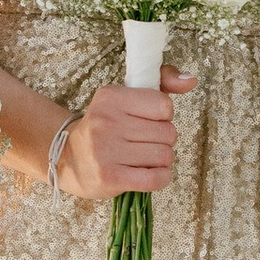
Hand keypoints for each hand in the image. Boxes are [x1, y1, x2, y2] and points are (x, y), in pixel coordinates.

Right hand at [55, 64, 196, 202]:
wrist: (68, 158)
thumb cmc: (105, 126)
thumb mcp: (125, 97)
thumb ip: (161, 83)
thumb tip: (191, 81)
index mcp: (111, 97)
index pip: (164, 106)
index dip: (163, 117)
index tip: (148, 121)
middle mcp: (106, 121)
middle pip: (168, 133)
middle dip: (163, 141)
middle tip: (145, 143)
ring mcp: (106, 150)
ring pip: (165, 156)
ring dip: (162, 160)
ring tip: (144, 158)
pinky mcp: (110, 177)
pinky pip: (155, 178)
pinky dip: (161, 178)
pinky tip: (150, 173)